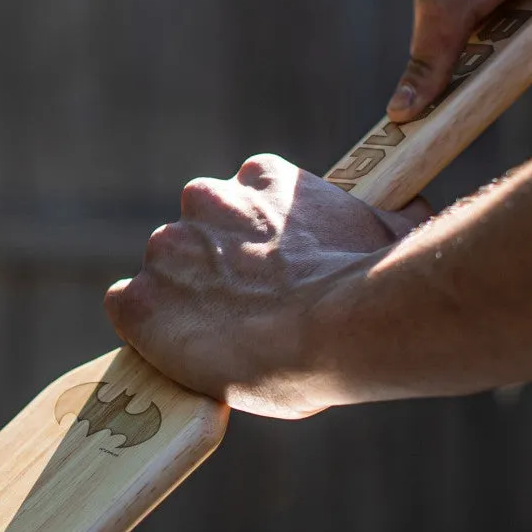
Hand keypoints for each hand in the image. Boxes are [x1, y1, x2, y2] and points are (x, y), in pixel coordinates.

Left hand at [104, 155, 430, 417]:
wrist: (346, 327)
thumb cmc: (375, 283)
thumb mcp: (388, 228)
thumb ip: (372, 217)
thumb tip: (404, 213)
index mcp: (261, 178)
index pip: (237, 206)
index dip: (252, 247)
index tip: (269, 276)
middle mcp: (206, 200)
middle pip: (194, 237)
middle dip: (214, 272)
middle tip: (246, 314)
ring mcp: (168, 250)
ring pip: (162, 276)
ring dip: (183, 303)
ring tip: (224, 342)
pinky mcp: (141, 302)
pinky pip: (127, 311)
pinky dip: (147, 332)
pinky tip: (181, 353)